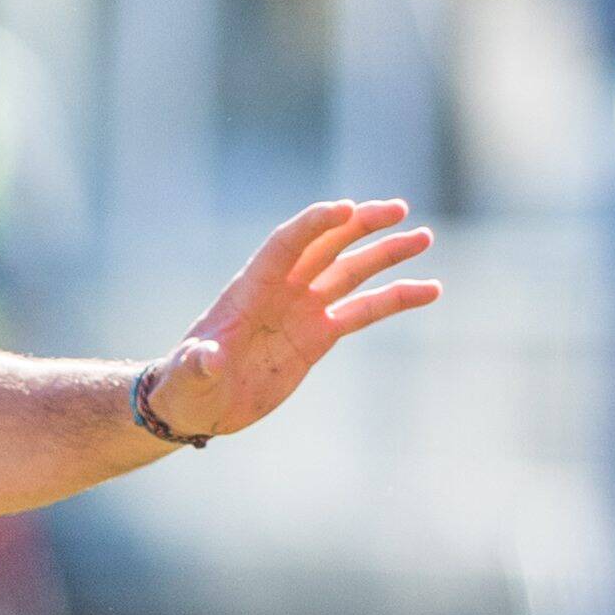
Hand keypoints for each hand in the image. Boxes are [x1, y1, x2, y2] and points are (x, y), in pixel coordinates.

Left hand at [139, 199, 441, 441]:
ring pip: (352, 271)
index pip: (287, 244)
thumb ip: (198, 365)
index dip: (315, 225)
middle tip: (399, 210)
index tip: (348, 209)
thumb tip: (208, 356)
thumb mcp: (188, 377)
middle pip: (327, 245)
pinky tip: (430, 290)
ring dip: (387, 253)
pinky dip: (396, 299)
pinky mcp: (319, 335)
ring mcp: (303, 310)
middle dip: (362, 225)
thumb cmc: (184, 387)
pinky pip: (364, 310)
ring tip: (424, 237)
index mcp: (250, 290)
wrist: (196, 405)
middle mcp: (281, 291)